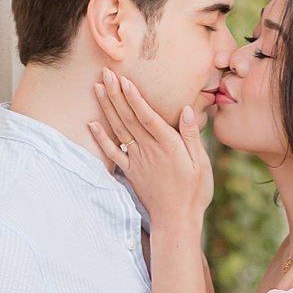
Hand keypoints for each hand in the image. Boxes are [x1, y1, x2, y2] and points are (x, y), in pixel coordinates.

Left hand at [89, 69, 212, 228]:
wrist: (177, 221)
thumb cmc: (194, 192)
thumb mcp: (201, 163)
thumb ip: (192, 136)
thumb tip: (187, 109)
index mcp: (168, 144)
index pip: (147, 115)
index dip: (134, 96)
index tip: (123, 78)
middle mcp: (149, 150)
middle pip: (128, 117)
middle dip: (116, 93)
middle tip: (105, 72)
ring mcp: (137, 161)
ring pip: (118, 130)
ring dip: (107, 108)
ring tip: (97, 87)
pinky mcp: (130, 173)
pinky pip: (112, 153)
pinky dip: (101, 138)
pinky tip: (91, 124)